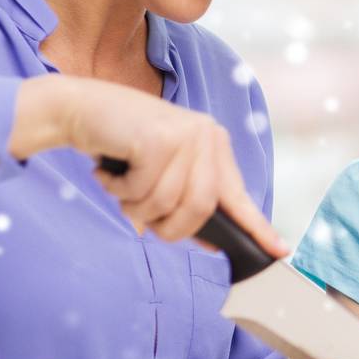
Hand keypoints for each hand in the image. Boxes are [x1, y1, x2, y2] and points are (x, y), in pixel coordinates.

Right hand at [13, 76, 287, 256]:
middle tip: (143, 220)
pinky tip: (110, 171)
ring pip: (167, 204)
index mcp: (213, 144)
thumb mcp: (161, 171)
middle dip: (168, 227)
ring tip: (121, 188)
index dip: (258, 227)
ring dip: (135, 208)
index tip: (280, 251)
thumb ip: (185, 200)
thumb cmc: (120, 144)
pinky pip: (141, 192)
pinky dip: (119, 192)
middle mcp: (206, 135)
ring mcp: (184, 134)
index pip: (238, 195)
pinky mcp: (157, 139)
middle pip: (200, 209)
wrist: (79, 107)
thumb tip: (211, 242)